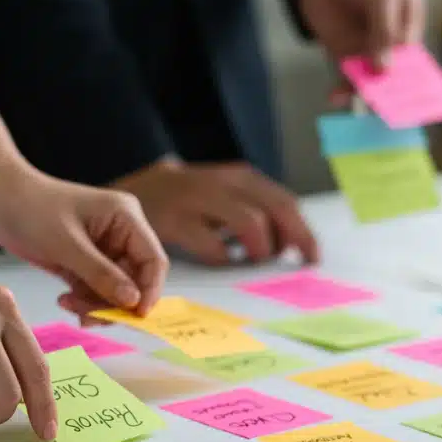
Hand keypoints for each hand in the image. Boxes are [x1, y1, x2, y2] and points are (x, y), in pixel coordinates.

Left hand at [0, 171, 167, 319]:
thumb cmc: (32, 210)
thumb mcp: (67, 245)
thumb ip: (101, 275)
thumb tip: (134, 302)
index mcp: (126, 218)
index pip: (153, 260)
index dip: (150, 291)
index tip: (136, 317)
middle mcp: (121, 234)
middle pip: (135, 280)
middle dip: (116, 302)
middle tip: (89, 316)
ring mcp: (103, 249)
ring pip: (115, 291)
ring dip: (97, 305)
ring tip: (69, 305)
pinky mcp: (85, 262)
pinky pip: (96, 290)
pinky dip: (84, 301)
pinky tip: (64, 301)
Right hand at [112, 158, 319, 267]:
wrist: (129, 192)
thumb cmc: (182, 201)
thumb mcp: (219, 194)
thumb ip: (249, 209)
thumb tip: (289, 241)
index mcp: (238, 177)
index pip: (283, 201)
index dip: (302, 230)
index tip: (311, 255)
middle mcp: (222, 182)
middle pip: (276, 208)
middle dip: (294, 238)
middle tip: (299, 264)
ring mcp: (198, 198)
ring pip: (251, 222)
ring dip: (260, 248)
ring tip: (254, 262)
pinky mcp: (175, 218)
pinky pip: (212, 243)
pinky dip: (224, 258)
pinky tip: (221, 261)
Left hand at [300, 0, 426, 105]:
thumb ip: (384, 30)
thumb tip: (384, 70)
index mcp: (410, 30)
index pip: (417, 63)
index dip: (419, 84)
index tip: (417, 102)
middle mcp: (391, 46)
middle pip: (395, 78)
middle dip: (392, 94)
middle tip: (387, 108)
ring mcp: (368, 52)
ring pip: (371, 82)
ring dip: (365, 94)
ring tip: (361, 99)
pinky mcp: (345, 56)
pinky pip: (347, 78)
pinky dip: (342, 90)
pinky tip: (336, 96)